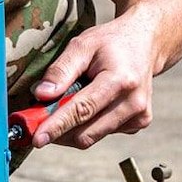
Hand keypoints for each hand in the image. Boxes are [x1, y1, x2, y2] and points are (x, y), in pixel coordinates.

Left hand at [28, 3, 162, 148]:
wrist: (144, 42)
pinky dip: (88, 124)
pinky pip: (102, 133)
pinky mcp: (139, 123)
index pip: (83, 110)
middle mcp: (133, 102)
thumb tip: (41, 95)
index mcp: (120, 80)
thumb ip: (61, 70)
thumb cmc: (111, 42)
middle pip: (86, 132)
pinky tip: (91, 104)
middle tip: (38, 119)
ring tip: (68, 102)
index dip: (57, 125)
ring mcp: (139, 116)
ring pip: (92, 137)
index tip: (37, 139)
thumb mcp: (82, 45)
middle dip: (59, 129)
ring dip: (72, 127)